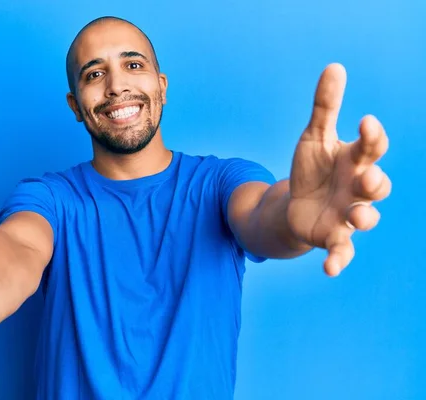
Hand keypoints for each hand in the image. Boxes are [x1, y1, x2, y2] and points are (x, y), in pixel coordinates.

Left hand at [287, 63, 391, 276]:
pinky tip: (329, 269)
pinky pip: (341, 251)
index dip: (371, 136)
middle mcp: (357, 189)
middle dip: (375, 182)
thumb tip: (334, 66)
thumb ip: (324, 106)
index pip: (371, 148)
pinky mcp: (332, 237)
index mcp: (355, 161)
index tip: (364, 121)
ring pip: (365, 219)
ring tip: (356, 217)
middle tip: (367, 177)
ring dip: (364, 218)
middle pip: (377, 186)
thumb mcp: (314, 136)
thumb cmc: (313, 168)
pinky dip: (337, 260)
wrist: (297, 202)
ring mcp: (347, 215)